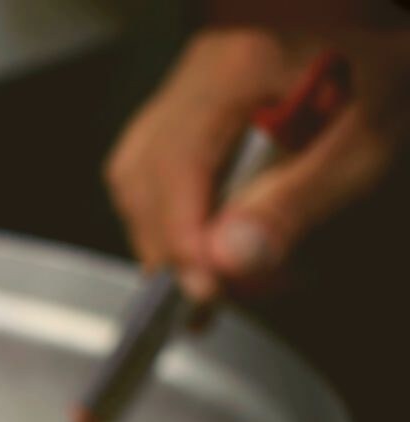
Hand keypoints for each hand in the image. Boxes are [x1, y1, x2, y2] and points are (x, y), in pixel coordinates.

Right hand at [105, 28, 409, 300]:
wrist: (381, 19)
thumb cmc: (385, 54)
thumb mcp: (366, 134)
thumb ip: (298, 198)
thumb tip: (230, 259)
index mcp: (235, 65)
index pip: (175, 168)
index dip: (182, 240)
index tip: (207, 292)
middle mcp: (198, 68)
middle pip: (141, 173)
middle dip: (169, 244)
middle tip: (212, 292)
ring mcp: (191, 77)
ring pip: (139, 167)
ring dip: (165, 227)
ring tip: (208, 270)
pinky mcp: (198, 92)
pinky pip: (159, 154)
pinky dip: (173, 202)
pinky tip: (205, 230)